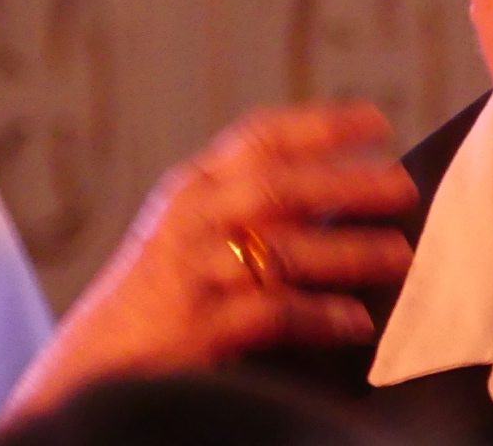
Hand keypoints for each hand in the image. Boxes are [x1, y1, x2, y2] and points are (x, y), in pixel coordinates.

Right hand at [4, 102, 417, 420]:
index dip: (321, 125)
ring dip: (348, 252)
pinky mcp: (194, 327)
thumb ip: (251, 204)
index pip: (260, 138)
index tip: (377, 122)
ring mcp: (190, 272)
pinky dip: (318, 316)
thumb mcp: (192, 231)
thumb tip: (351, 189)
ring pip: (281, 250)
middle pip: (279, 188)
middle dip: (348, 184)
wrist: (88, 370)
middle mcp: (190, 218)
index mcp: (193, 186)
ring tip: (400, 256)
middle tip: (404, 187)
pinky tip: (356, 322)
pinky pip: (269, 312)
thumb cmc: (160, 296)